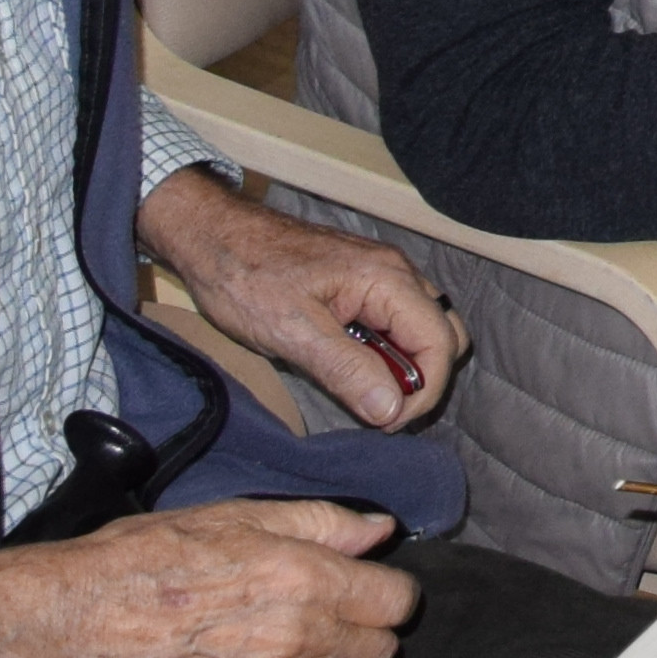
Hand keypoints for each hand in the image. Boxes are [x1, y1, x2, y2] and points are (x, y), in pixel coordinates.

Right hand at [0, 499, 410, 657]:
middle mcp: (296, 643)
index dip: (386, 592)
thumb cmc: (146, 560)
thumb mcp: (236, 516)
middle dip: (365, 634)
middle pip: (379, 656)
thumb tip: (379, 530)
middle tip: (332, 619)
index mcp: (304, 582)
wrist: (73, 626)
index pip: (396, 603)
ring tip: (299, 655)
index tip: (366, 587)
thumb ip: (320, 523)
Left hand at [138, 170, 453, 426]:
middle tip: (375, 408)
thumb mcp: (293, 332)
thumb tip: (391, 411)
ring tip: (358, 387)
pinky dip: (383, 350)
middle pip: (443, 335)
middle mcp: (396, 272)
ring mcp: (381, 275)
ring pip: (422, 328)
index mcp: (387, 279)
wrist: (213, 235)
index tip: (384, 422)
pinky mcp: (362, 282)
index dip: (423, 392)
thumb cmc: (246, 277)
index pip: (440, 344)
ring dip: (401, 366)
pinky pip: (395, 321)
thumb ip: (347, 370)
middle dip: (420, 379)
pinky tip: (346, 362)